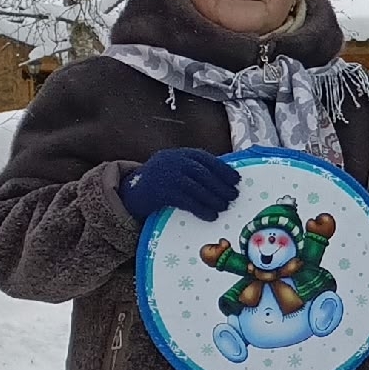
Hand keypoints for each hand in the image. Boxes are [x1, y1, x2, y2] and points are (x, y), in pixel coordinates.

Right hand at [120, 148, 239, 224]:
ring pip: (196, 187)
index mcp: (181, 154)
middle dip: (221, 185)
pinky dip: (201, 209)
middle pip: (203, 173)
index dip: (223, 169)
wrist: (132, 191)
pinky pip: (186, 201)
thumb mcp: (178, 169)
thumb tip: (227, 181)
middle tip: (234, 196)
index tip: (236, 179)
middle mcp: (174, 161)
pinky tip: (211, 216)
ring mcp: (166, 175)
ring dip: (214, 198)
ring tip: (225, 207)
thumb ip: (196, 170)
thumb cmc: (163, 181)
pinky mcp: (161, 192)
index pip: (206, 159)